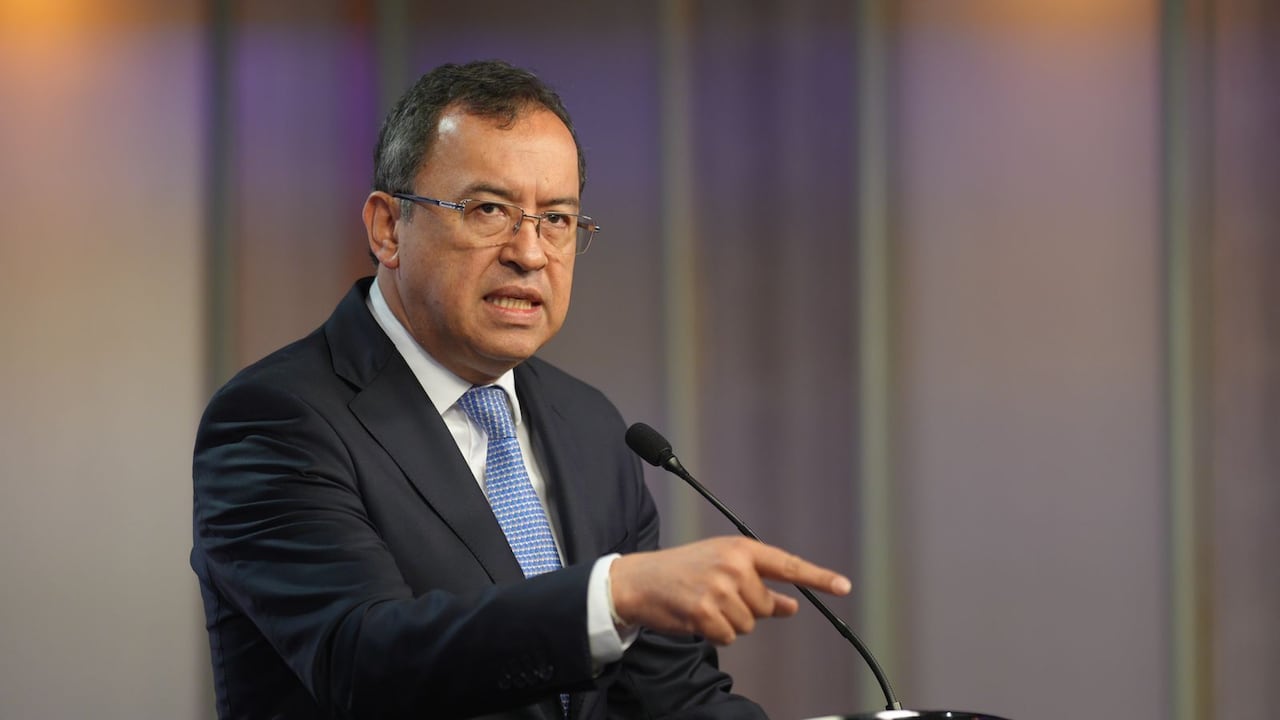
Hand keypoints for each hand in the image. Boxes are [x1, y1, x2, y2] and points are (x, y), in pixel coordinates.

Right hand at [608, 536, 850, 644]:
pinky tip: (696, 616)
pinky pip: (729, 637)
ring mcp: (720, 588)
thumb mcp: (722, 567)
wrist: (639, 580)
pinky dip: (714, 633)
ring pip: (748, 625)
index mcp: (740, 549)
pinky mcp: (706, 611)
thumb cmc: (682, 572)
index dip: (818, 577)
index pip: (787, 565)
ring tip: (703, 603)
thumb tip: (791, 606)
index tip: (843, 586)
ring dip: (728, 622)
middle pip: (765, 606)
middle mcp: (734, 566)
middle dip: (746, 609)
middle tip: (716, 595)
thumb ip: (759, 584)